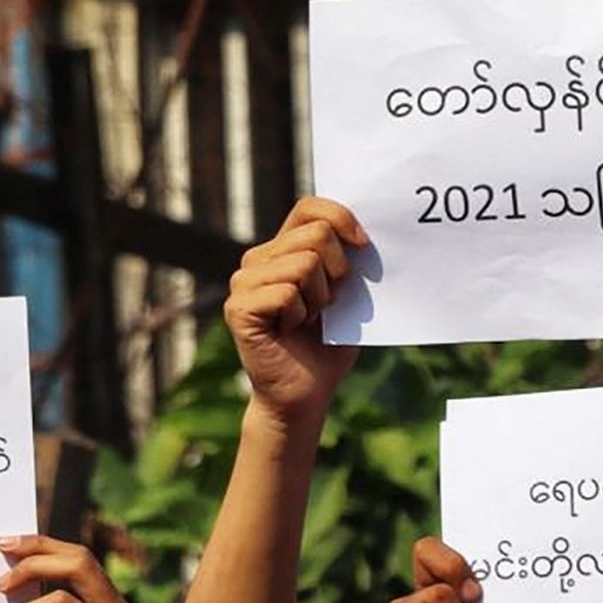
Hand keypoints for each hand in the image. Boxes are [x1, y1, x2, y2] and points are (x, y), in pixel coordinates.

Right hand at [226, 198, 366, 425]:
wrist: (305, 394)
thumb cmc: (327, 345)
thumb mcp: (345, 294)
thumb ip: (347, 259)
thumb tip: (364, 234)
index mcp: (281, 249)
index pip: (309, 207)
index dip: (341, 217)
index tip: (364, 245)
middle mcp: (257, 260)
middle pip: (315, 235)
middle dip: (338, 271)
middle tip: (327, 304)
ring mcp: (242, 283)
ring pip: (304, 264)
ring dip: (319, 298)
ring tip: (306, 320)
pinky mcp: (238, 307)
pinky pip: (287, 293)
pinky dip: (300, 315)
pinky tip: (289, 331)